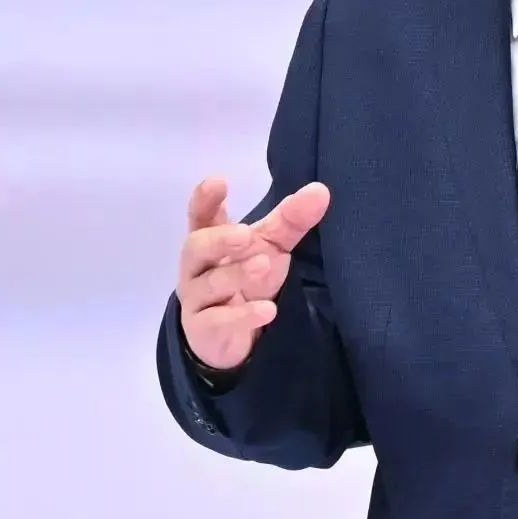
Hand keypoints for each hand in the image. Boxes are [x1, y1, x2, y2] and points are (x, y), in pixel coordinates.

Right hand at [178, 175, 330, 373]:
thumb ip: (290, 220)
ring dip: (236, 274)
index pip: (200, 217)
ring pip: (210, 284)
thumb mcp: (271, 247)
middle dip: (219, 240)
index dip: (204, 200)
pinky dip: (244, 316)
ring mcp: (198, 299)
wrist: (235, 337)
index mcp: (210, 241)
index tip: (217, 181)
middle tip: (245, 235)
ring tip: (262, 265)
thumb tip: (320, 190)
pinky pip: (220, 321)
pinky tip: (268, 310)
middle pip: (197, 247)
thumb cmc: (248, 279)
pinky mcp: (206, 329)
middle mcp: (197, 267)